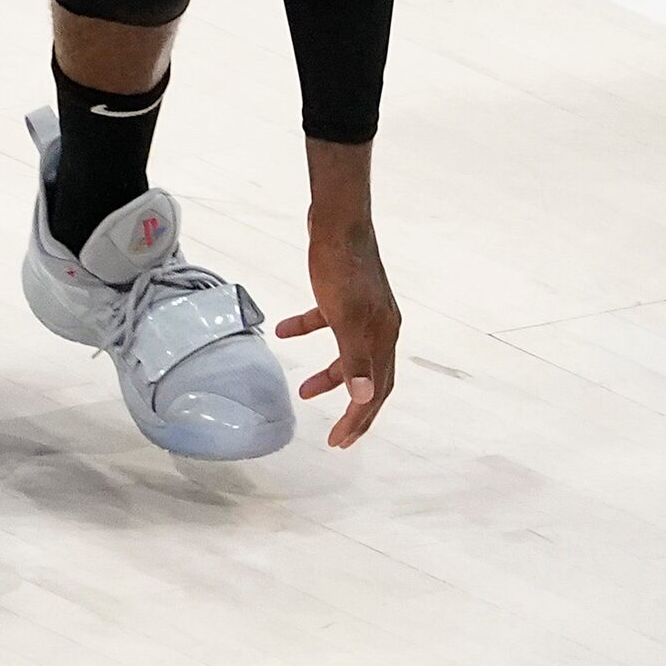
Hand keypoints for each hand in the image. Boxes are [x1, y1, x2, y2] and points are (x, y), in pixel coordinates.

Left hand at [275, 212, 399, 446]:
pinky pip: (328, 322)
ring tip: (303, 392)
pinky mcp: (344, 294)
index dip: (360, 419)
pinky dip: (307, 330)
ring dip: (329, 375)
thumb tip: (363, 398)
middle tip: (335, 436)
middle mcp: (380, 328)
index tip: (340, 442)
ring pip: (349, 354)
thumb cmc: (341, 268)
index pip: (376, 391)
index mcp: (383, 337)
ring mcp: (364, 310)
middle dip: (352, 409)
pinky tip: (282, 331)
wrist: (338, 222)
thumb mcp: (344, 316)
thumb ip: (354, 358)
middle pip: (369, 379)